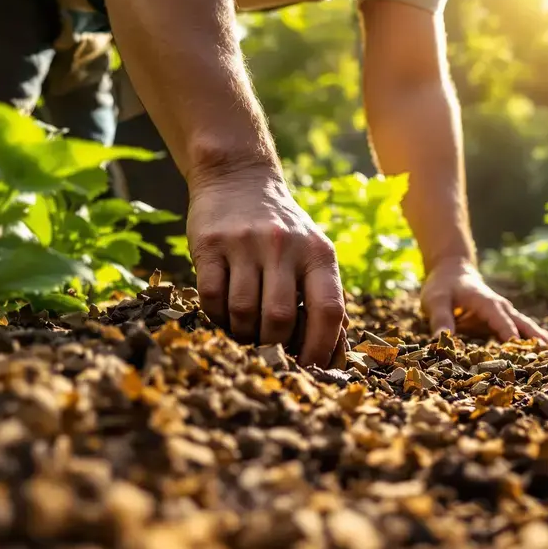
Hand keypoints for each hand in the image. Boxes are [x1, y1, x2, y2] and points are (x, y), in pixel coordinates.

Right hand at [187, 165, 345, 366]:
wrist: (238, 179)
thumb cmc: (284, 231)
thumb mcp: (314, 254)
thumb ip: (325, 298)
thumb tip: (337, 354)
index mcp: (319, 254)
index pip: (329, 310)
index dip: (322, 348)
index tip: (312, 369)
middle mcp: (285, 246)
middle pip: (280, 319)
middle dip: (274, 347)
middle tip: (269, 354)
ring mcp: (246, 244)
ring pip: (244, 312)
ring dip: (243, 335)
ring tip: (244, 334)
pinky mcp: (210, 244)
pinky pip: (212, 297)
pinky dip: (217, 317)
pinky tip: (224, 316)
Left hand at [420, 259, 547, 349]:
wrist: (453, 272)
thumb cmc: (443, 287)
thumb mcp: (435, 301)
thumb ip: (440, 320)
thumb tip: (441, 342)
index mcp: (487, 303)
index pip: (502, 321)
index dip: (511, 334)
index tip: (521, 350)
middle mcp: (502, 309)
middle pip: (525, 325)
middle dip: (539, 340)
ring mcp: (506, 315)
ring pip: (529, 329)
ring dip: (543, 343)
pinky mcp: (506, 322)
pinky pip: (524, 333)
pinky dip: (536, 344)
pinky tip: (547, 357)